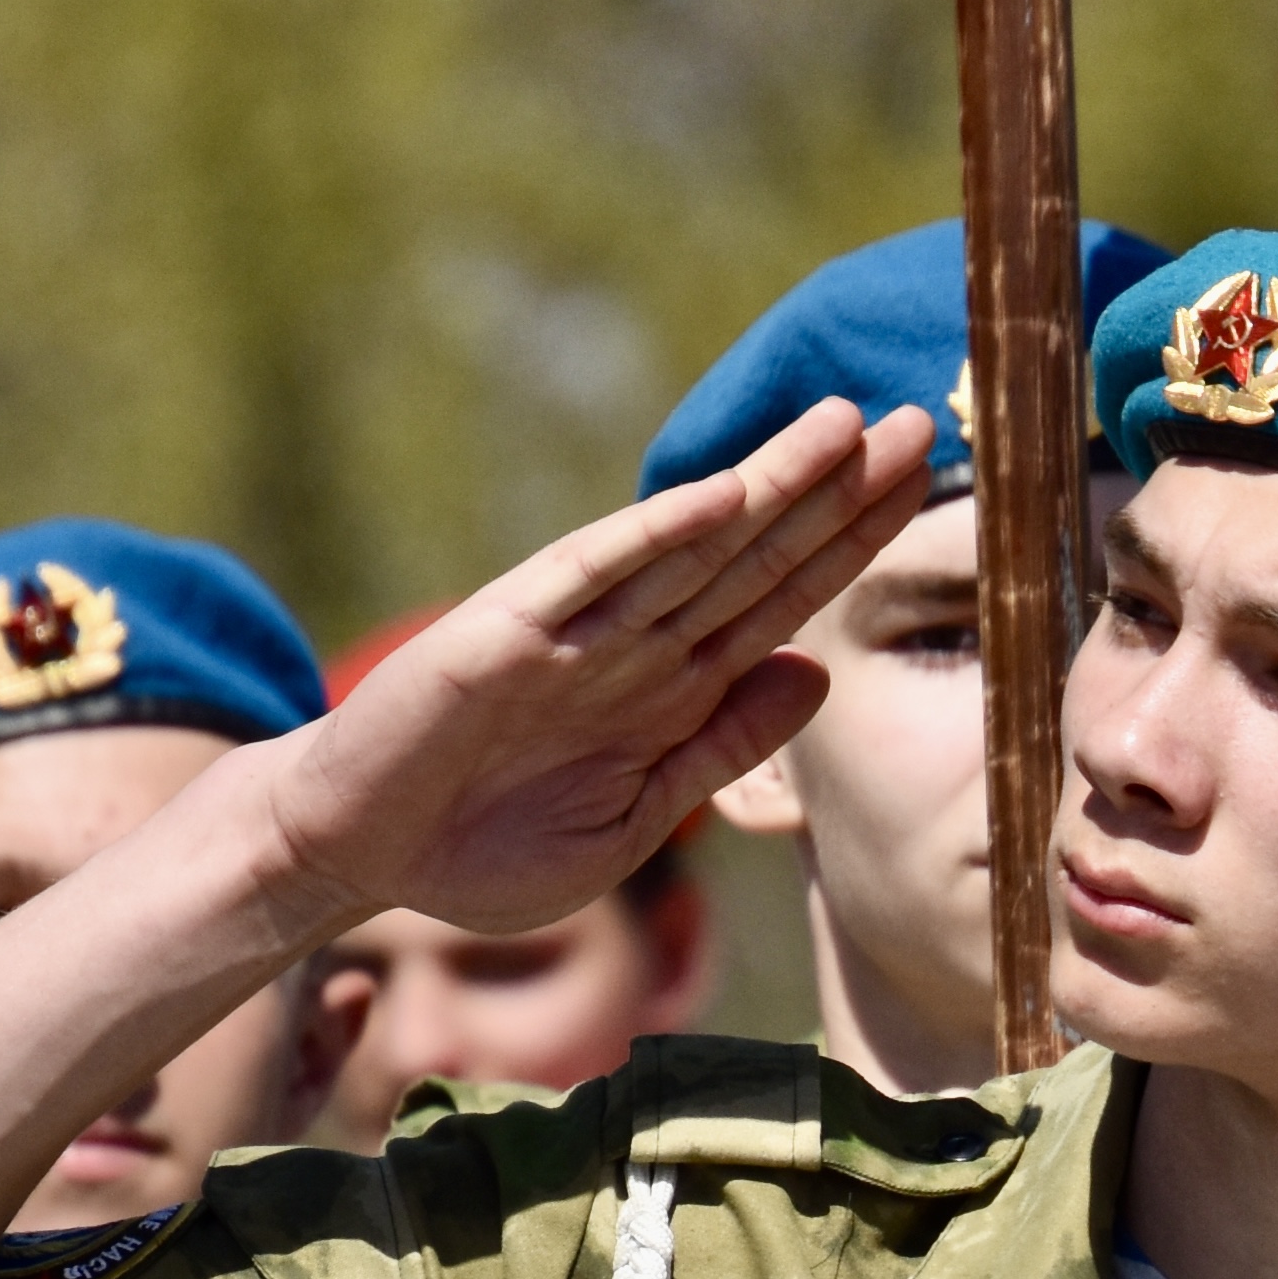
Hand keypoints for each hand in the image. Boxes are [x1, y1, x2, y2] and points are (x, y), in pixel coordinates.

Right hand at [276, 396, 935, 939]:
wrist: (359, 854)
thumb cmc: (487, 849)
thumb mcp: (634, 818)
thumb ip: (721, 747)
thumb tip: (817, 676)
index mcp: (671, 692)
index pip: (780, 601)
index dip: (849, 545)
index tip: (918, 489)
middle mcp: (633, 645)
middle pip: (756, 557)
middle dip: (836, 495)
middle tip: (916, 424)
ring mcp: (572, 632)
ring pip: (692, 548)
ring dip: (769, 488)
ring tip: (843, 424)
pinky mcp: (504, 632)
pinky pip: (592, 576)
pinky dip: (655, 536)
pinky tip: (723, 495)